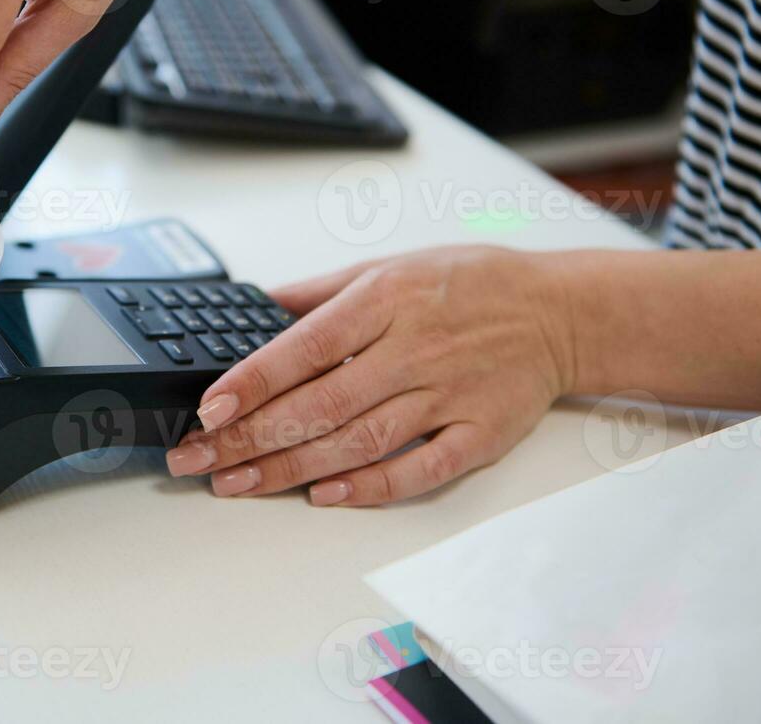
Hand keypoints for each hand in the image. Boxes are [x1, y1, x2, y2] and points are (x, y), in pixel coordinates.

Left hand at [165, 247, 576, 504]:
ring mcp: (449, 394)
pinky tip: (326, 496)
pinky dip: (372, 487)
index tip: (211, 408)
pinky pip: (420, 469)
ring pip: (360, 441)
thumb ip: (322, 291)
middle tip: (200, 460)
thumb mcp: (392, 264)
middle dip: (252, 437)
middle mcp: (414, 348)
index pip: (306, 346)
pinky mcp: (480, 434)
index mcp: (388, 299)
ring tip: (240, 485)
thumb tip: (257, 305)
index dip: (254, 380)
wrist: (561, 312)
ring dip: (293, 469)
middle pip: (321, 404)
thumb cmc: (471, 284)